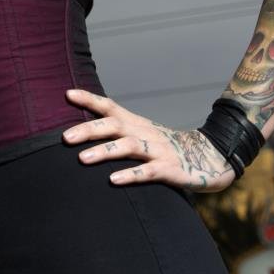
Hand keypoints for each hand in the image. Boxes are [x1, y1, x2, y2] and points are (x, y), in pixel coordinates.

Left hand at [63, 88, 235, 193]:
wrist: (208, 157)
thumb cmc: (165, 148)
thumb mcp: (142, 134)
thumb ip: (118, 132)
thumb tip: (83, 130)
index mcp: (136, 123)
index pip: (110, 106)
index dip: (89, 99)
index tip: (67, 93)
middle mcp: (145, 132)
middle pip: (115, 125)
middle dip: (89, 130)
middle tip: (65, 138)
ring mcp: (158, 150)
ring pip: (129, 146)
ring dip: (105, 151)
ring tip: (82, 159)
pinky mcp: (169, 169)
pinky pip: (148, 172)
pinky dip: (131, 175)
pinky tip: (113, 180)